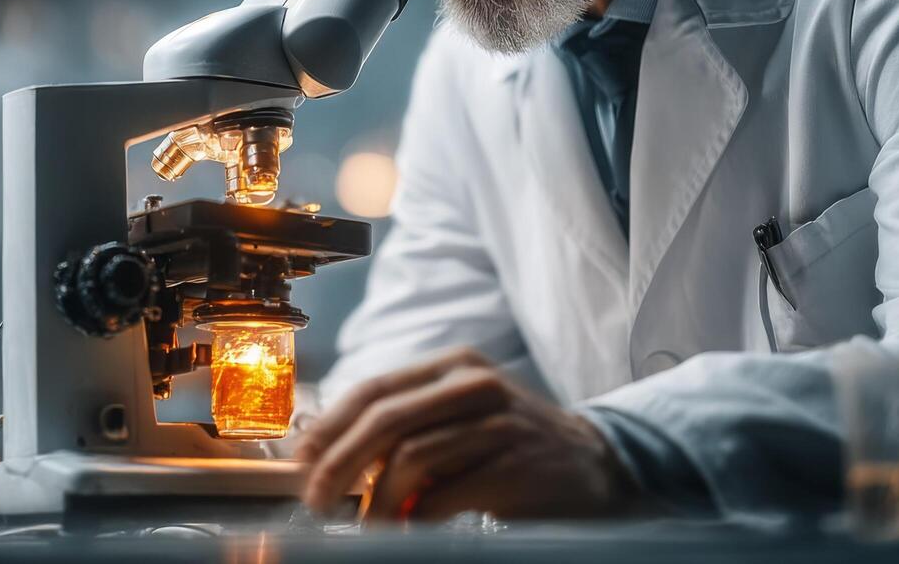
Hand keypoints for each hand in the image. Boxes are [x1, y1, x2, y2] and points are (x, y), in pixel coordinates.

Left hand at [296, 347, 644, 521]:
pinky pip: (446, 495)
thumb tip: (330, 454)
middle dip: (340, 463)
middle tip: (316, 501)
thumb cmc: (511, 448)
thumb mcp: (460, 420)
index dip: (331, 425)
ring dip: (378, 502)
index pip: (375, 388)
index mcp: (454, 366)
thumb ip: (408, 427)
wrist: (598, 467)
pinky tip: (409, 532)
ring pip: (412, 458)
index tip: (301, 461)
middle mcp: (475, 384)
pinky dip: (416, 520)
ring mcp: (499, 423)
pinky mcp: (516, 466)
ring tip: (367, 528)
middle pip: (386, 418)